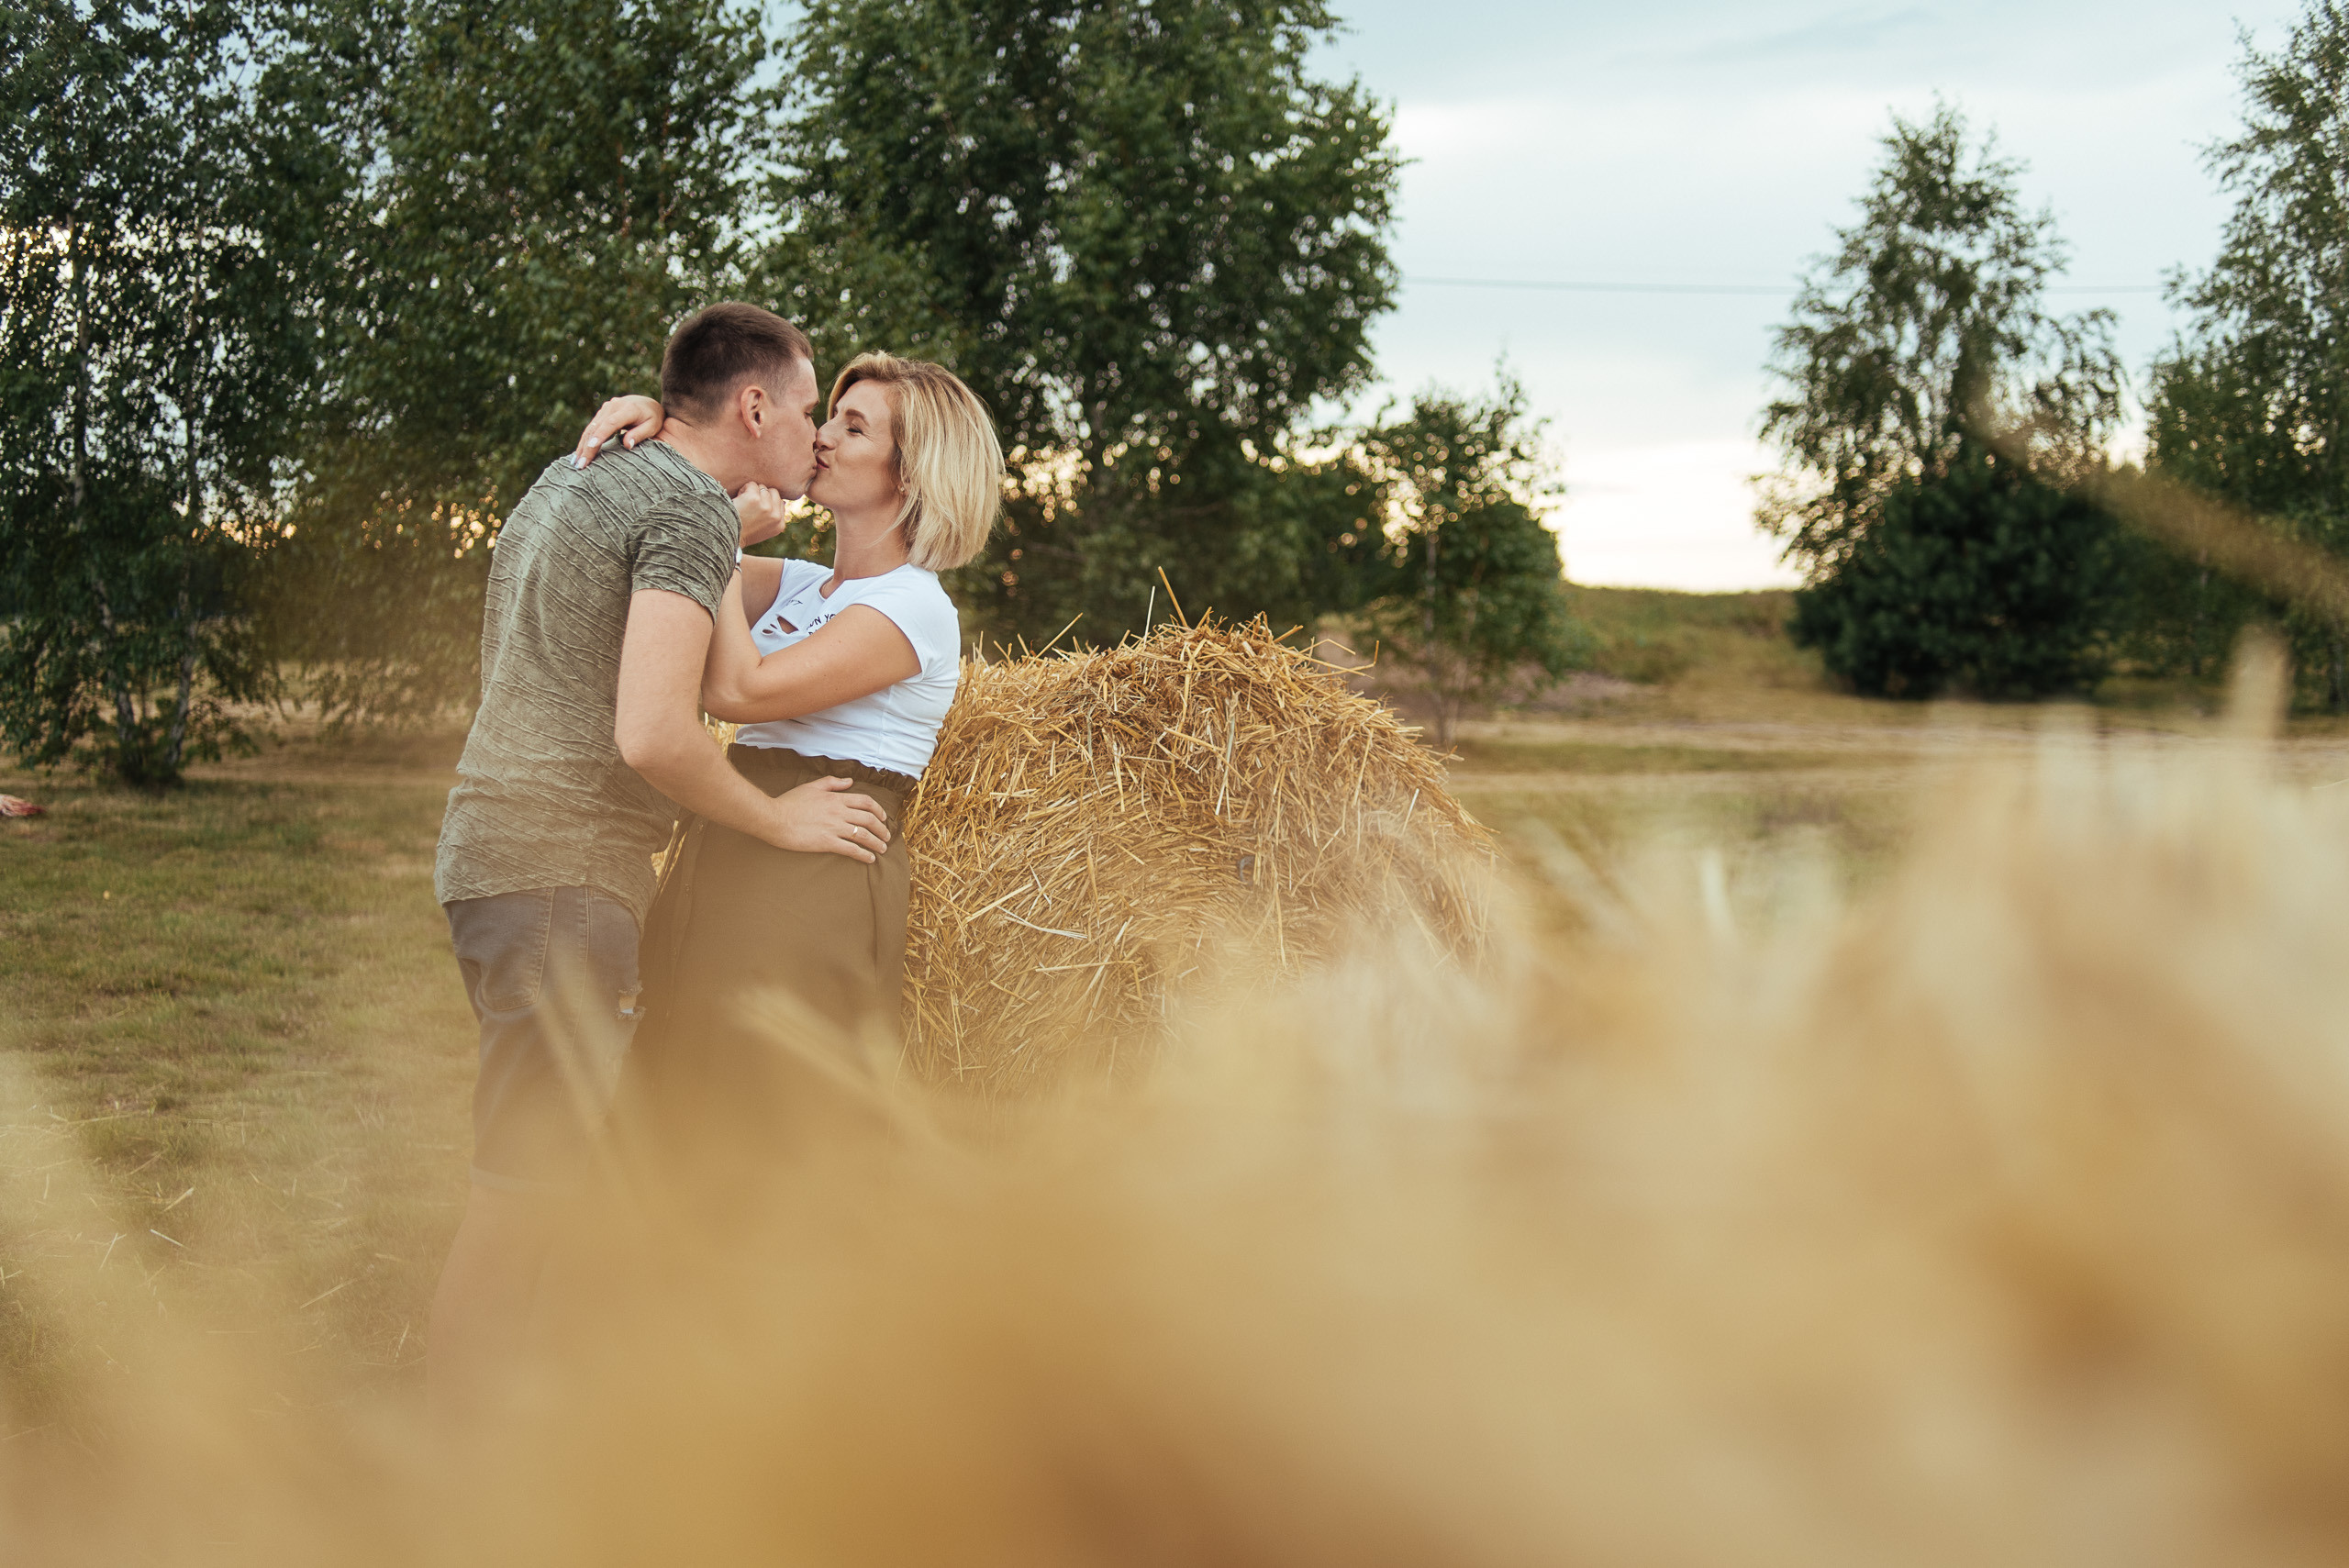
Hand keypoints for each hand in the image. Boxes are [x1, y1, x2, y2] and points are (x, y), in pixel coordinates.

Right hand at [573, 394, 665, 468]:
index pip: (611, 423)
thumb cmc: (653, 417)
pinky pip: (591, 427)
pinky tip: (579, 453)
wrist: (647, 404)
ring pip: (590, 428)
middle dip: (587, 447)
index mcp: (628, 409)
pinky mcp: (602, 413)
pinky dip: (585, 440)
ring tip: (576, 463)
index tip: (591, 447)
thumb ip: (640, 434)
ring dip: (582, 445)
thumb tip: (627, 445)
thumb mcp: (652, 426)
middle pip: (596, 427)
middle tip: (580, 465)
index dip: (600, 435)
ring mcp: (606, 408)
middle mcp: (613, 406)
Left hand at [734, 482, 788, 548]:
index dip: (767, 502)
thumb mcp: (764, 530)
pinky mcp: (754, 499)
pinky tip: (739, 499)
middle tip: (750, 505)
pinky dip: (744, 489)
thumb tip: (782, 501)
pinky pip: (752, 485)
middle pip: (773, 492)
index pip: (780, 502)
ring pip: (762, 487)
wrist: (728, 537)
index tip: (756, 509)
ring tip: (744, 503)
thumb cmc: (743, 533)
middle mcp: (775, 515)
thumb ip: (774, 517)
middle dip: (762, 495)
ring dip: (752, 492)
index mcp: (779, 524)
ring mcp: (766, 506)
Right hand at [765, 774, 890, 862]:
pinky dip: (863, 854)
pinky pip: (851, 849)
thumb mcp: (811, 786)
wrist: (773, 818)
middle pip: (869, 819)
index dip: (879, 810)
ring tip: (882, 849)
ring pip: (864, 835)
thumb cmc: (789, 802)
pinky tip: (870, 859)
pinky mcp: (827, 842)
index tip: (883, 818)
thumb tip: (849, 781)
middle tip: (886, 837)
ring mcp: (834, 827)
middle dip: (882, 829)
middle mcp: (839, 812)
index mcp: (836, 798)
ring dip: (877, 843)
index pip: (866, 802)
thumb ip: (832, 783)